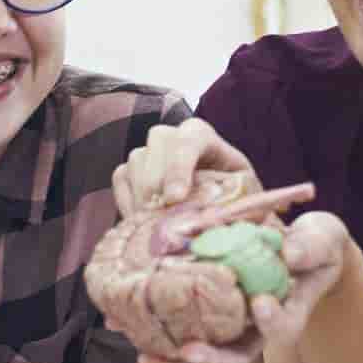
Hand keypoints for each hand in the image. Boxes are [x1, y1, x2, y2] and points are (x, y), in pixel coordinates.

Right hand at [111, 118, 255, 216]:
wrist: (217, 203)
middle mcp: (173, 135)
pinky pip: (120, 178)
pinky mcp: (131, 168)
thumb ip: (232, 200)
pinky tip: (141, 222)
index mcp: (204, 136)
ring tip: (155, 226)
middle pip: (157, 146)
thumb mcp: (242, 195)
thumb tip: (213, 217)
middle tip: (160, 220)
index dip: (179, 168)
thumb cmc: (234, 196)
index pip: (189, 141)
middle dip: (158, 186)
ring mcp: (149, 150)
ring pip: (136, 162)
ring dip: (143, 198)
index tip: (174, 198)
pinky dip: (127, 202)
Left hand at [137, 210, 353, 362]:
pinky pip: (181, 327)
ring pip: (204, 352)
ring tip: (144, 359)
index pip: (281, 328)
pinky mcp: (208, 314)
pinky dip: (153, 331)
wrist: (304, 248)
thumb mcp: (321, 241)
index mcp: (288, 313)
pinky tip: (121, 323)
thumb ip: (309, 247)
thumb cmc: (316, 245)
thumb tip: (290, 254)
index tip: (260, 302)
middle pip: (235, 356)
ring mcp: (231, 325)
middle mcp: (257, 328)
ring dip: (174, 360)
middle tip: (189, 352)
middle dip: (210, 359)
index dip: (271, 321)